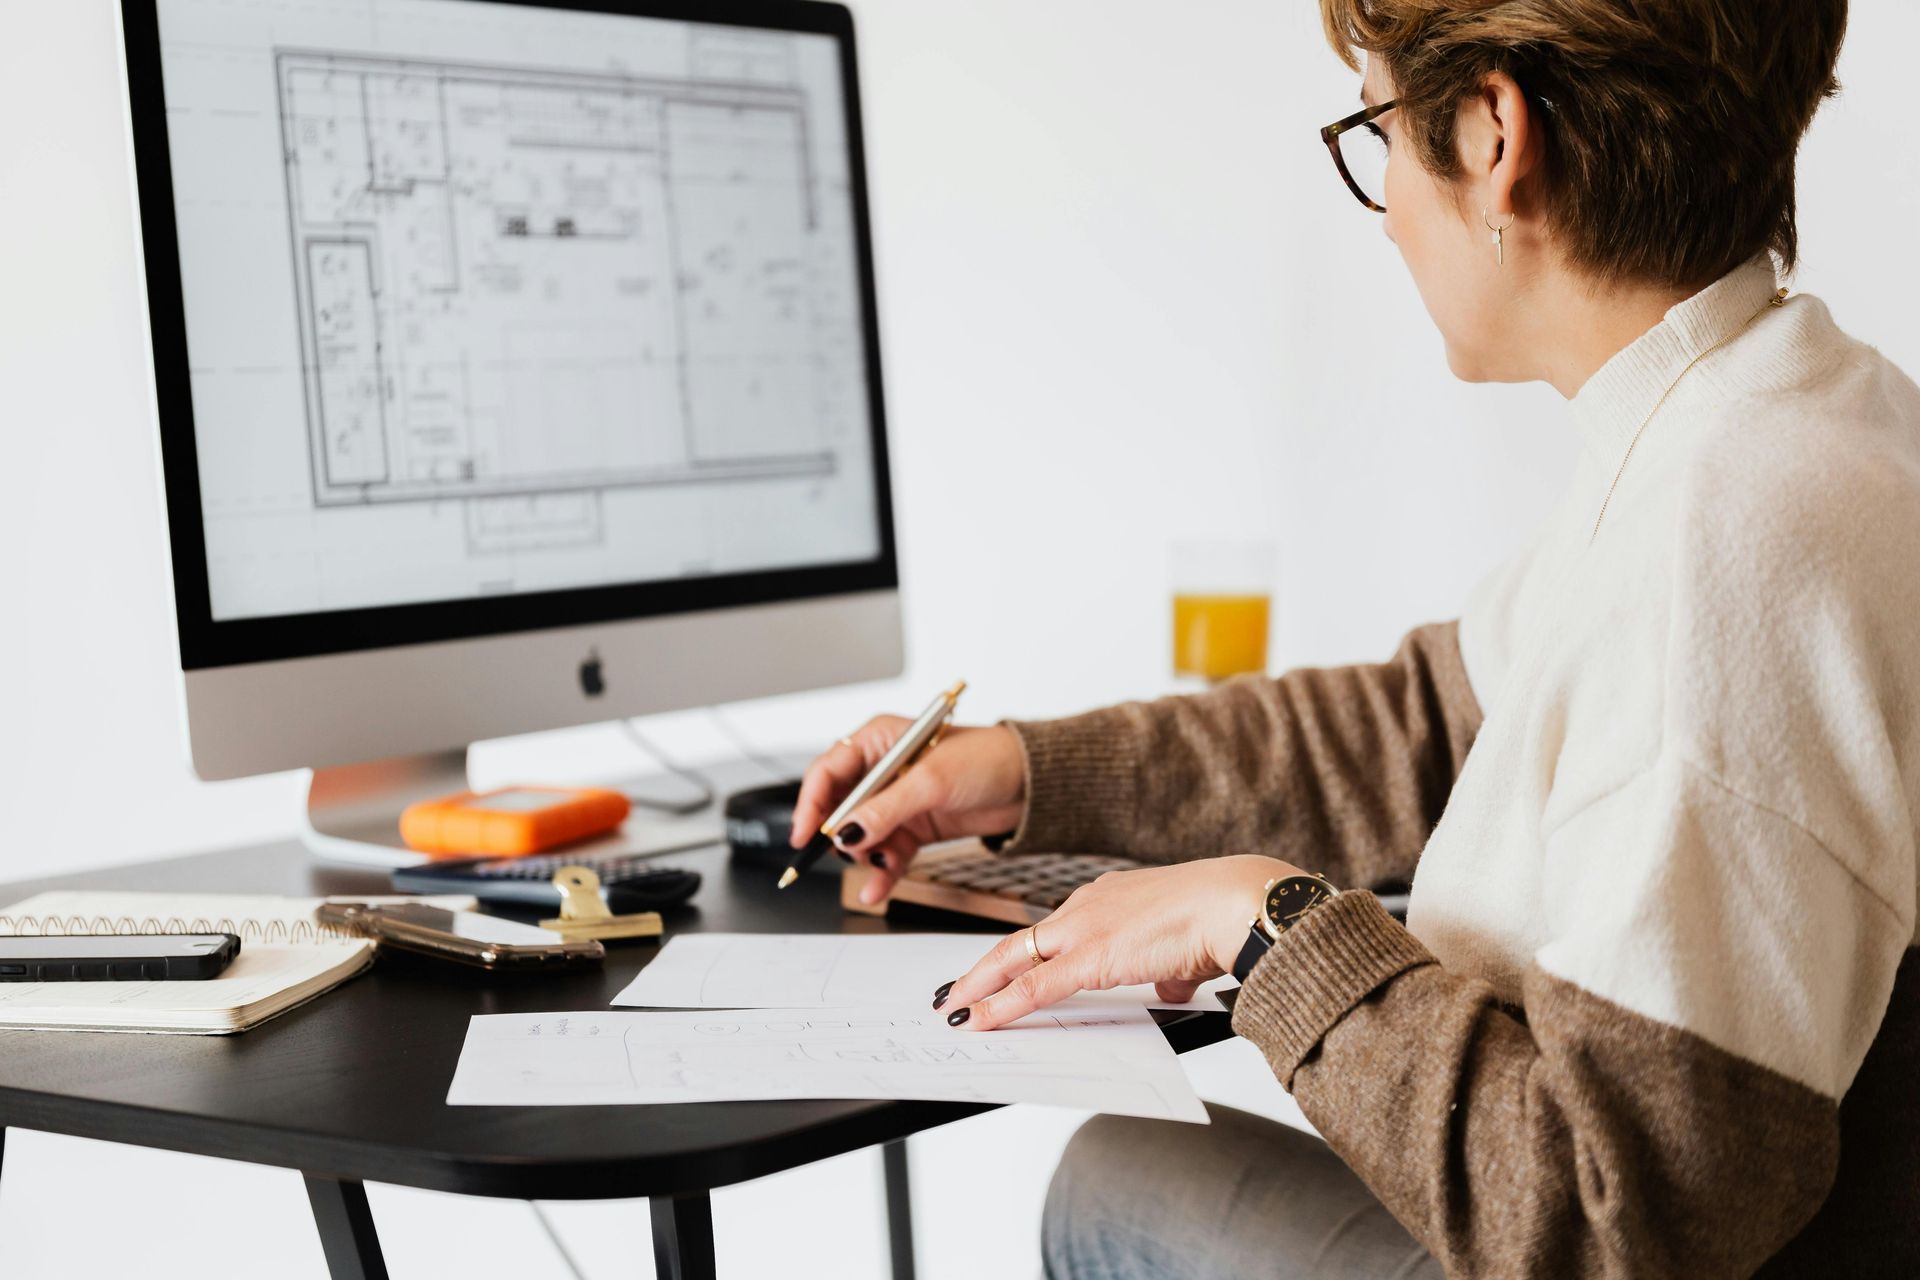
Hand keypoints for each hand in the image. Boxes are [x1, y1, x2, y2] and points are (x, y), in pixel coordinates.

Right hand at [792, 718, 1026, 905]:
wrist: (1030, 784)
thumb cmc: (986, 760)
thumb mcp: (931, 782)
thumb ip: (885, 809)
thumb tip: (846, 832)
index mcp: (878, 740)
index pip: (828, 771)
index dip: (811, 803)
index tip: (805, 834)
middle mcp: (882, 770)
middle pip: (839, 807)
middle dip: (840, 834)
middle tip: (848, 852)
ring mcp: (897, 801)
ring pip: (861, 836)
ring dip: (864, 856)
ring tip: (878, 866)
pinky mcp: (912, 828)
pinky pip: (885, 853)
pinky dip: (881, 871)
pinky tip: (877, 888)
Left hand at [934, 854, 1302, 1029]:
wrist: (1233, 903)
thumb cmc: (1220, 918)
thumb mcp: (1185, 947)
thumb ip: (1168, 967)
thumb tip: (1169, 983)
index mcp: (1110, 897)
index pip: (1054, 928)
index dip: (1024, 952)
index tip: (1004, 967)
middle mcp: (1088, 905)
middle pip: (1022, 940)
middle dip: (984, 968)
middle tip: (955, 989)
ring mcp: (1084, 929)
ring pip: (1015, 959)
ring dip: (980, 986)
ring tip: (954, 1009)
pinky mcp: (1089, 958)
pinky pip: (1033, 987)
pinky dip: (1001, 1005)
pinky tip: (978, 1020)